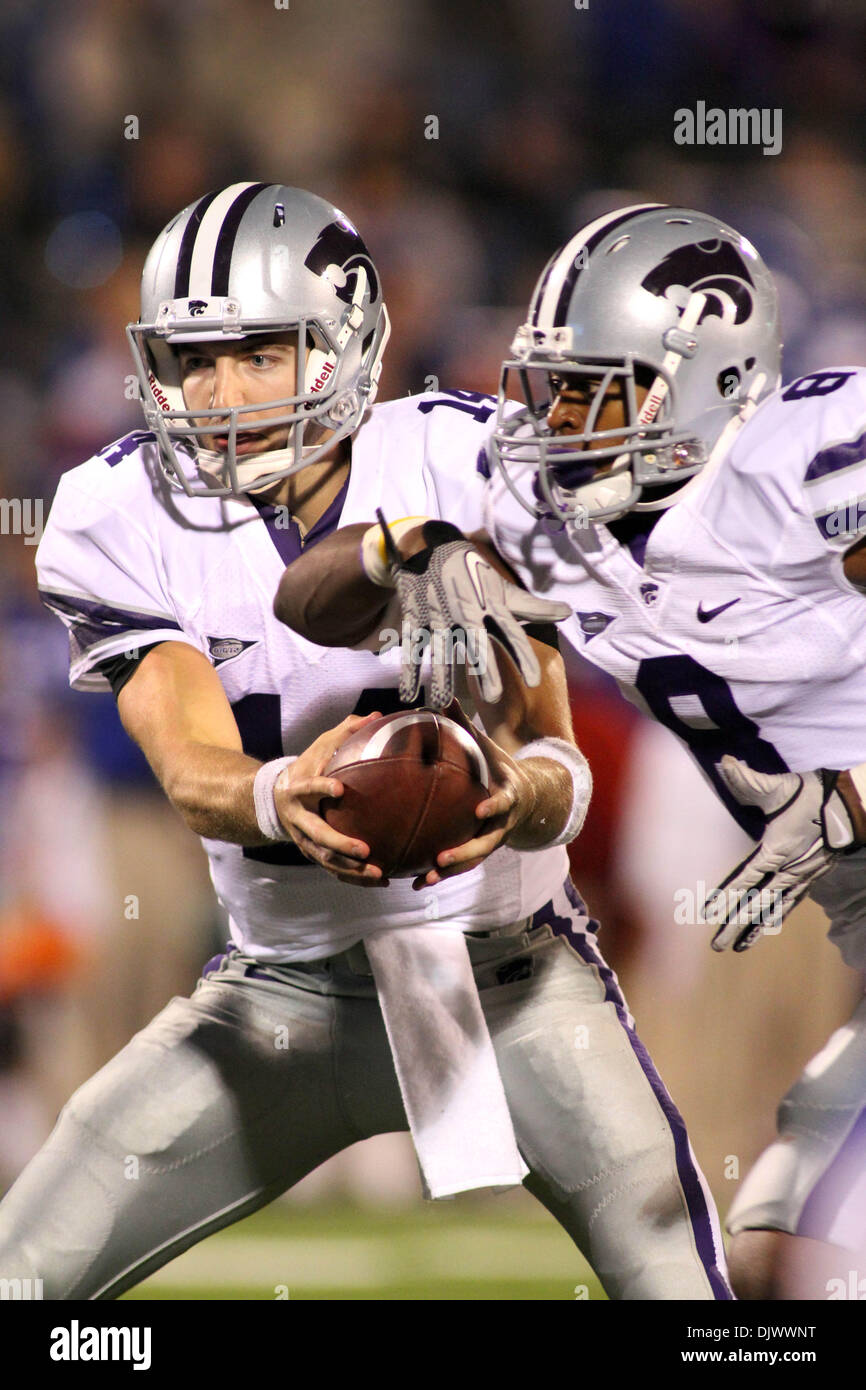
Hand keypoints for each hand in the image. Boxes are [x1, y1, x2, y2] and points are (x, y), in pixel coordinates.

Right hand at [273, 712, 388, 885]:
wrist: (275, 798)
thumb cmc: (308, 766)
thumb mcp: (319, 746)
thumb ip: (345, 731)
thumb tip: (375, 716)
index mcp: (298, 789)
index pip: (307, 787)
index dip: (320, 787)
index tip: (339, 787)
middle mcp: (298, 818)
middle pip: (316, 835)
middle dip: (340, 843)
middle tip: (365, 849)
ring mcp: (303, 839)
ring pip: (325, 859)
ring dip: (351, 869)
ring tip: (379, 873)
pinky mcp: (312, 852)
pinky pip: (333, 869)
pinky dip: (355, 878)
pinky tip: (382, 880)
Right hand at [377, 512, 571, 707]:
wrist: (431, 548)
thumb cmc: (474, 575)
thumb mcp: (503, 590)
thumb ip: (533, 607)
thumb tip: (568, 613)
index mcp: (491, 606)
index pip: (512, 634)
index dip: (523, 657)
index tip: (533, 682)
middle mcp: (467, 612)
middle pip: (478, 645)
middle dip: (485, 670)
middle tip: (493, 697)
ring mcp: (439, 616)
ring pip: (440, 650)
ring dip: (440, 677)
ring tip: (441, 701)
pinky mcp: (416, 619)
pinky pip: (412, 649)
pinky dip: (409, 672)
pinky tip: (408, 696)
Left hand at [412, 702, 535, 889]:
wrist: (527, 797)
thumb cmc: (498, 766)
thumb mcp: (486, 746)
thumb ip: (464, 725)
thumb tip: (440, 697)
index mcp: (508, 796)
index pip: (504, 802)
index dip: (494, 806)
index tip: (480, 809)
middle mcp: (502, 823)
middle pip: (487, 843)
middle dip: (466, 852)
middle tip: (442, 857)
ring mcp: (493, 840)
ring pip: (473, 861)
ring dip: (450, 871)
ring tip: (425, 878)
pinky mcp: (481, 850)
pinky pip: (461, 866)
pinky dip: (441, 874)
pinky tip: (415, 881)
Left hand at [701, 756, 859, 950]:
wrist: (851, 804)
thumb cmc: (812, 795)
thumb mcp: (777, 786)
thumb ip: (748, 779)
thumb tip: (724, 763)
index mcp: (776, 850)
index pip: (746, 878)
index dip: (727, 895)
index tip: (708, 912)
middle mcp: (788, 870)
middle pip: (757, 903)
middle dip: (735, 925)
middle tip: (716, 946)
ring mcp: (801, 876)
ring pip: (774, 908)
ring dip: (754, 928)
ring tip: (737, 946)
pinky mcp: (811, 876)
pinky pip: (791, 902)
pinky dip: (777, 916)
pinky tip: (767, 928)